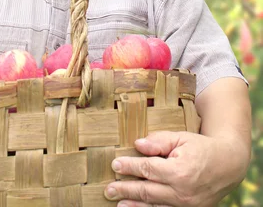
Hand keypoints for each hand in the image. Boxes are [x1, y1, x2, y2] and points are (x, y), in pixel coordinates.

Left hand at [104, 131, 246, 205]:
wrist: (228, 165)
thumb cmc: (201, 148)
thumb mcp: (181, 138)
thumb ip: (159, 141)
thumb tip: (138, 145)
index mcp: (179, 170)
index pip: (147, 169)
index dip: (129, 167)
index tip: (115, 164)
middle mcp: (182, 192)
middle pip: (147, 191)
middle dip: (125, 189)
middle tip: (109, 189)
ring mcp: (186, 205)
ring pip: (155, 206)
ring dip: (134, 205)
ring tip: (118, 203)